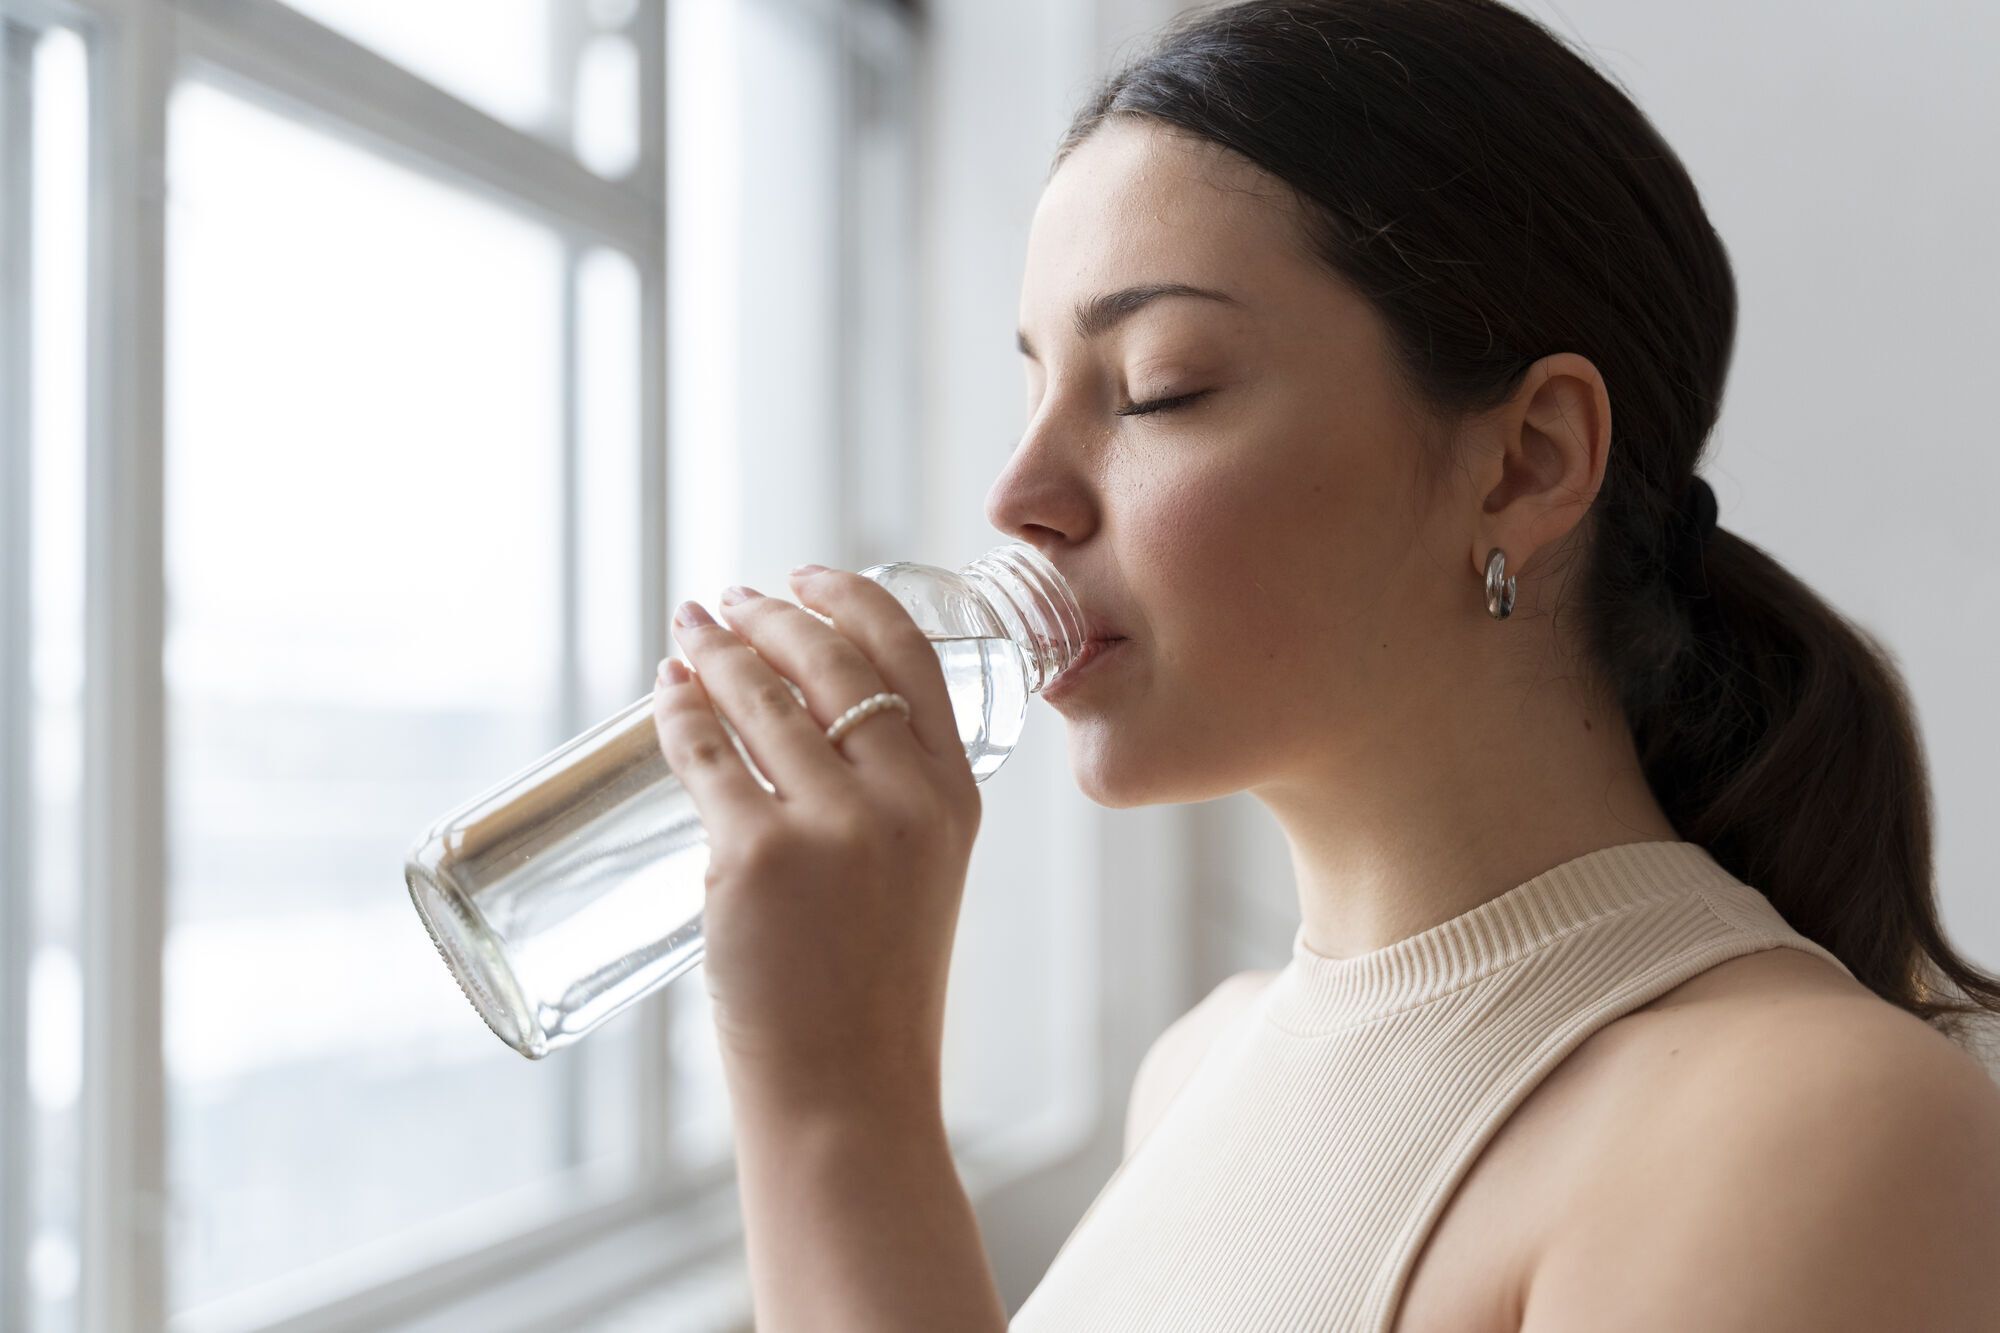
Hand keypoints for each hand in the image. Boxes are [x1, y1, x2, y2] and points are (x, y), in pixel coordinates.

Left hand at [652, 566, 981, 1114]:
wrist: (850, 1091)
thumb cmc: (876, 993)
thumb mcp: (922, 877)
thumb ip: (890, 803)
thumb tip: (795, 724)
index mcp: (956, 797)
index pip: (911, 658)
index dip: (852, 601)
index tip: (808, 576)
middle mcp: (904, 800)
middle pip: (830, 662)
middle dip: (770, 616)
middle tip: (730, 601)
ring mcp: (832, 826)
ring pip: (760, 699)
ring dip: (716, 652)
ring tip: (689, 634)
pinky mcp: (757, 858)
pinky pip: (703, 754)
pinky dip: (676, 711)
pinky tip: (664, 692)